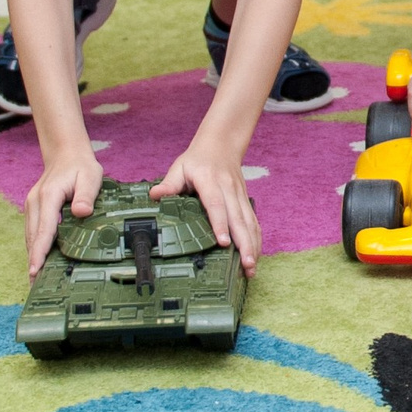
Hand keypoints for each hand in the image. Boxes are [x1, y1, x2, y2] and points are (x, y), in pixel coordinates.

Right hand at [24, 152, 103, 278]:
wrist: (66, 155)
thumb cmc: (80, 166)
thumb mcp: (90, 176)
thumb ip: (86, 195)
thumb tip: (81, 212)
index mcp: (48, 196)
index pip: (43, 229)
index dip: (40, 251)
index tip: (35, 270)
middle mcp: (36, 202)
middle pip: (33, 238)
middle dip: (33, 262)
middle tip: (34, 286)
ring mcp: (32, 206)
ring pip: (31, 237)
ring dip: (32, 257)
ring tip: (34, 281)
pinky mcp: (34, 210)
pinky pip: (33, 232)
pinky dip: (34, 248)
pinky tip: (38, 262)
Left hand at [153, 148, 262, 272]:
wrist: (222, 144)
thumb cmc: (199, 159)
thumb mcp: (180, 167)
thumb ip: (169, 184)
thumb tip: (155, 196)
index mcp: (211, 181)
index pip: (216, 205)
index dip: (220, 224)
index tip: (223, 243)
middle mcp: (229, 189)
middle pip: (238, 219)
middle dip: (244, 243)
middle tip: (245, 264)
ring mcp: (240, 195)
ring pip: (249, 222)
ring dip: (252, 245)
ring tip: (251, 267)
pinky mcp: (246, 200)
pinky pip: (253, 221)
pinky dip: (256, 239)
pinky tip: (255, 254)